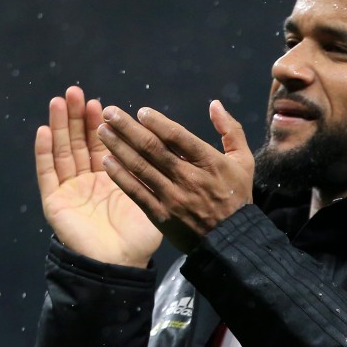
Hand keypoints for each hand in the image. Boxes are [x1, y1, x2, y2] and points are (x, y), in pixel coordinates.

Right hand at [34, 86, 162, 266]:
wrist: (120, 264)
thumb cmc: (140, 237)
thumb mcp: (152, 196)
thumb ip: (155, 173)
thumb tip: (169, 146)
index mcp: (113, 179)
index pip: (104, 145)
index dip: (101, 123)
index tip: (102, 103)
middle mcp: (89, 181)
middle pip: (80, 142)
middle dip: (78, 117)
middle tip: (76, 92)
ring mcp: (70, 190)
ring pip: (62, 151)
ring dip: (60, 126)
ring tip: (59, 101)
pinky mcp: (55, 201)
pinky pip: (47, 173)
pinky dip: (44, 152)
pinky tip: (45, 130)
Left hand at [95, 100, 254, 253]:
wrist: (230, 242)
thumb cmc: (236, 198)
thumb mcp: (243, 161)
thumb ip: (231, 130)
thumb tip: (215, 104)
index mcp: (209, 162)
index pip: (178, 137)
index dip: (157, 122)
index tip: (140, 112)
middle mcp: (188, 178)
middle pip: (153, 148)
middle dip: (128, 128)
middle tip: (109, 113)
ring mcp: (173, 198)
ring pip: (141, 167)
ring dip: (119, 147)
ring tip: (102, 132)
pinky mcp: (161, 215)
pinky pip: (137, 192)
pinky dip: (121, 176)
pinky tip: (107, 162)